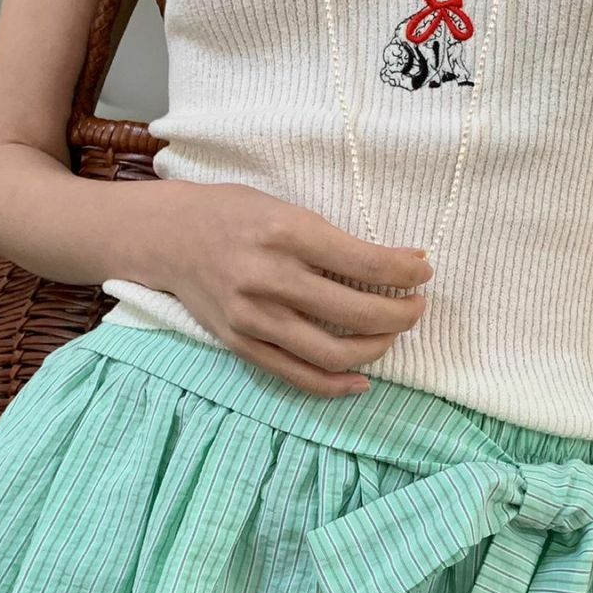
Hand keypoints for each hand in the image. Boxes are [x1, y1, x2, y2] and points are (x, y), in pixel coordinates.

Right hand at [139, 182, 431, 396]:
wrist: (168, 236)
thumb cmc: (234, 214)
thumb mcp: (286, 208)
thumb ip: (334, 240)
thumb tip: (402, 262)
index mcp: (287, 232)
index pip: (367, 264)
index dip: (407, 272)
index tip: (424, 271)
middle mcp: (270, 278)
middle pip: (358, 315)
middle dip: (402, 315)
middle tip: (416, 307)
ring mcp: (254, 318)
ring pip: (334, 354)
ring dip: (377, 349)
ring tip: (391, 335)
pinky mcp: (241, 344)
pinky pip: (299, 376)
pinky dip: (338, 384)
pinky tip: (363, 378)